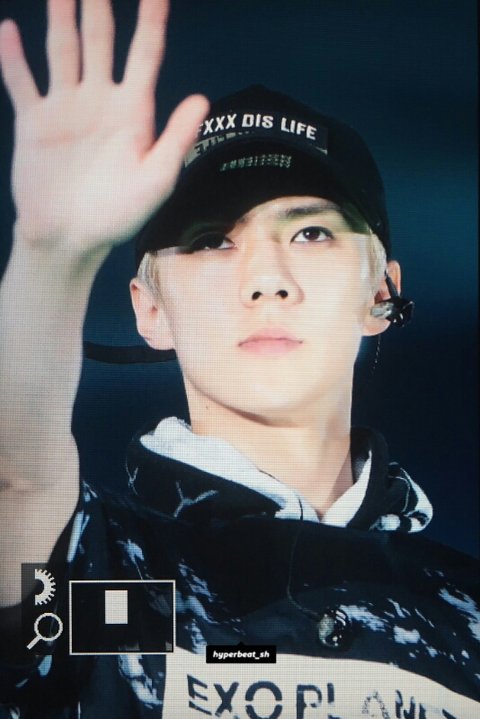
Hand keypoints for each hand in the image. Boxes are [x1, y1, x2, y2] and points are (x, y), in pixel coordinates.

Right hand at [0, 0, 208, 257]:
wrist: (70, 240)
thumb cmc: (118, 216)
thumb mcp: (155, 181)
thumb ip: (176, 139)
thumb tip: (201, 98)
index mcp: (133, 112)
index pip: (145, 53)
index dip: (151, 19)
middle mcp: (100, 102)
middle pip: (100, 40)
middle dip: (98, 5)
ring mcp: (66, 109)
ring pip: (62, 51)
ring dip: (60, 17)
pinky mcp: (34, 123)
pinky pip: (21, 82)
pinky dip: (13, 58)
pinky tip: (9, 29)